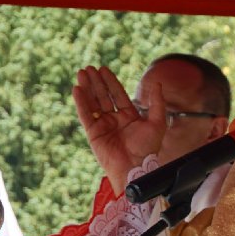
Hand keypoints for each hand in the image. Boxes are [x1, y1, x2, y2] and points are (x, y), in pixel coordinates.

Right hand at [72, 65, 164, 194]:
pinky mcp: (93, 133)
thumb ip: (157, 103)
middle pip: (103, 96)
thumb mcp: (158, 122)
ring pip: (93, 102)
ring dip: (87, 88)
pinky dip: (81, 102)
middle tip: (89, 68)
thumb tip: (157, 83)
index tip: (103, 69)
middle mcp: (115, 119)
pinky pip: (85, 114)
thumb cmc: (148, 148)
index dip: (111, 81)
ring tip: (81, 73)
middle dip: (96, 82)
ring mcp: (103, 125)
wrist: (136, 167)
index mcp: (129, 116)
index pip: (118, 95)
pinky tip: (77, 89)